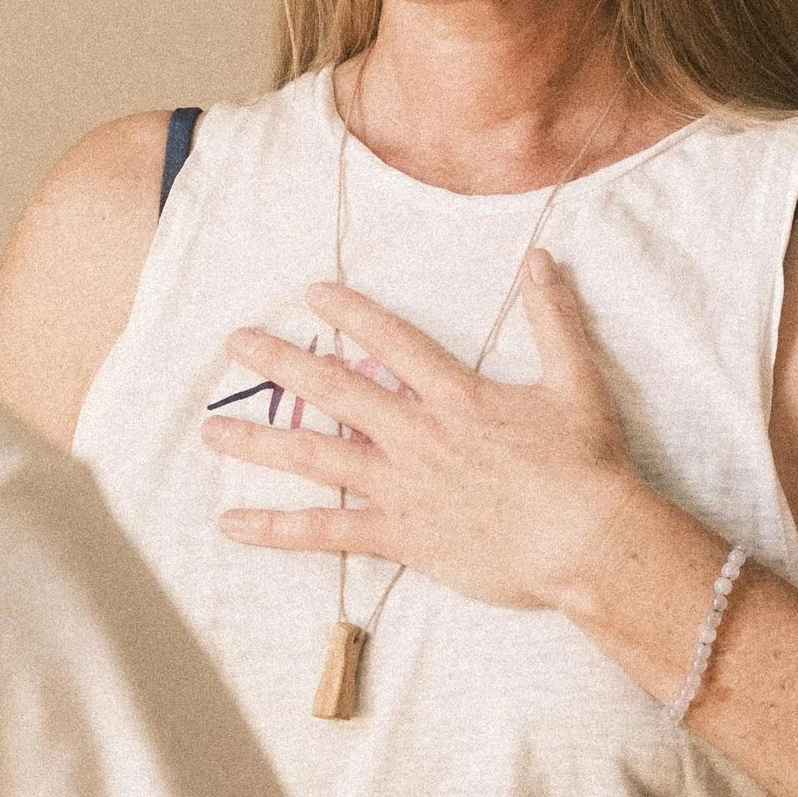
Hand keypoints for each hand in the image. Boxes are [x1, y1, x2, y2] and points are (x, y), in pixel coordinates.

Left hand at [207, 254, 642, 620]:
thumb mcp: (577, 380)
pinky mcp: (401, 536)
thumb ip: (554, 318)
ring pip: (317, 457)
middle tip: (234, 344)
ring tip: (210, 433)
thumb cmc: (587, 464)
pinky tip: (232, 525)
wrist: (587, 538)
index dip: (349, 314)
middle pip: (336, 390)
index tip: (311, 293)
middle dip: (281, 363)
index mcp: (457, 395)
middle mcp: (418, 434)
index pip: (391, 342)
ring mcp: (403, 486)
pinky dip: (277, 531)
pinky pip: (327, 532)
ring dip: (260, 443)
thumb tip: (540, 258)